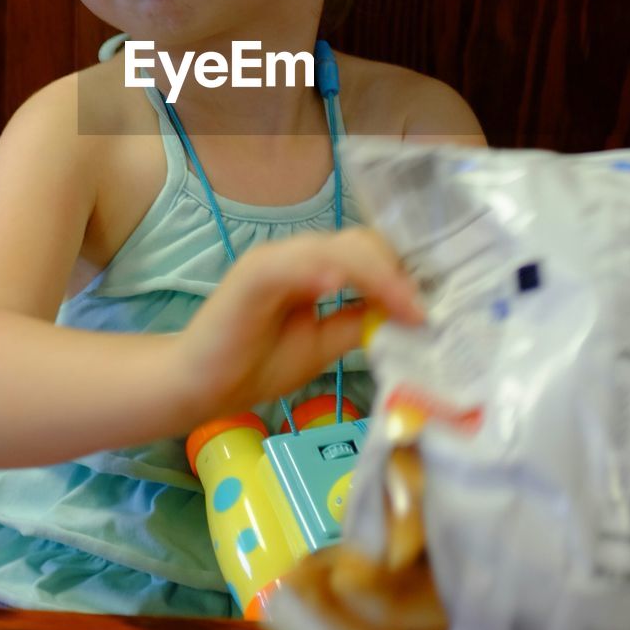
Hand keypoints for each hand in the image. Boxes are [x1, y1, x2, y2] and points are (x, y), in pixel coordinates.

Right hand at [174, 227, 421, 425]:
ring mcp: (272, 260)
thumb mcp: (323, 345)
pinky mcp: (251, 275)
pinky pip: (290, 265)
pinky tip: (337, 286)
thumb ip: (356, 324)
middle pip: (357, 244)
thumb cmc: (256, 364)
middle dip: (395, 273)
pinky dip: (317, 272)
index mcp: (313, 268)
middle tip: (422, 310)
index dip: (399, 273)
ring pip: (333, 250)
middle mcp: (295, 254)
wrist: (200, 385)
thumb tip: (405, 315)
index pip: (366, 252)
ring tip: (402, 305)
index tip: (429, 306)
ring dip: (373, 275)